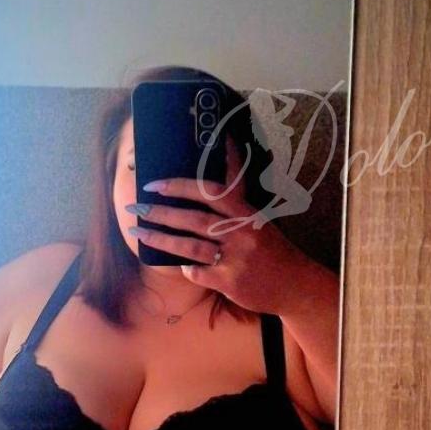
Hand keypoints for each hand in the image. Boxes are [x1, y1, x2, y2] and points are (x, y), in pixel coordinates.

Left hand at [128, 133, 308, 314]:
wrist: (294, 283)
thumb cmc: (271, 248)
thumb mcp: (257, 218)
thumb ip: (235, 194)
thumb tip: (226, 145)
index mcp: (245, 211)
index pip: (208, 192)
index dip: (179, 187)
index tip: (154, 185)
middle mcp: (239, 232)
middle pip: (193, 219)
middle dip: (161, 213)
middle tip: (135, 209)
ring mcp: (234, 258)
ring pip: (190, 247)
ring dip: (161, 240)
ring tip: (140, 234)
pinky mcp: (229, 282)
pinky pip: (197, 273)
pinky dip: (187, 269)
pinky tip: (181, 266)